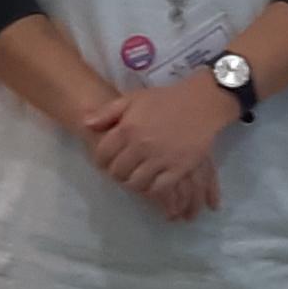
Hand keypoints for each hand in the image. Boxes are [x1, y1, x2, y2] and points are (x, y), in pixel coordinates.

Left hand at [81, 82, 233, 222]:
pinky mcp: (178, 168)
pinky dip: (153, 190)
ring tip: (136, 179)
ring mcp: (160, 159)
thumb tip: (85, 124)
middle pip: (118, 172)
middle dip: (117, 174)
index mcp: (127, 128)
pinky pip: (159, 188)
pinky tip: (152, 185)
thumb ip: (108, 112)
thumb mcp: (133, 98)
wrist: (202, 103)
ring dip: (133, 184)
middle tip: (121, 172)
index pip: (104, 154)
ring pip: (137, 183)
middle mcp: (141, 146)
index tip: (106, 162)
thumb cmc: (166, 99)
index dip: (101, 161)